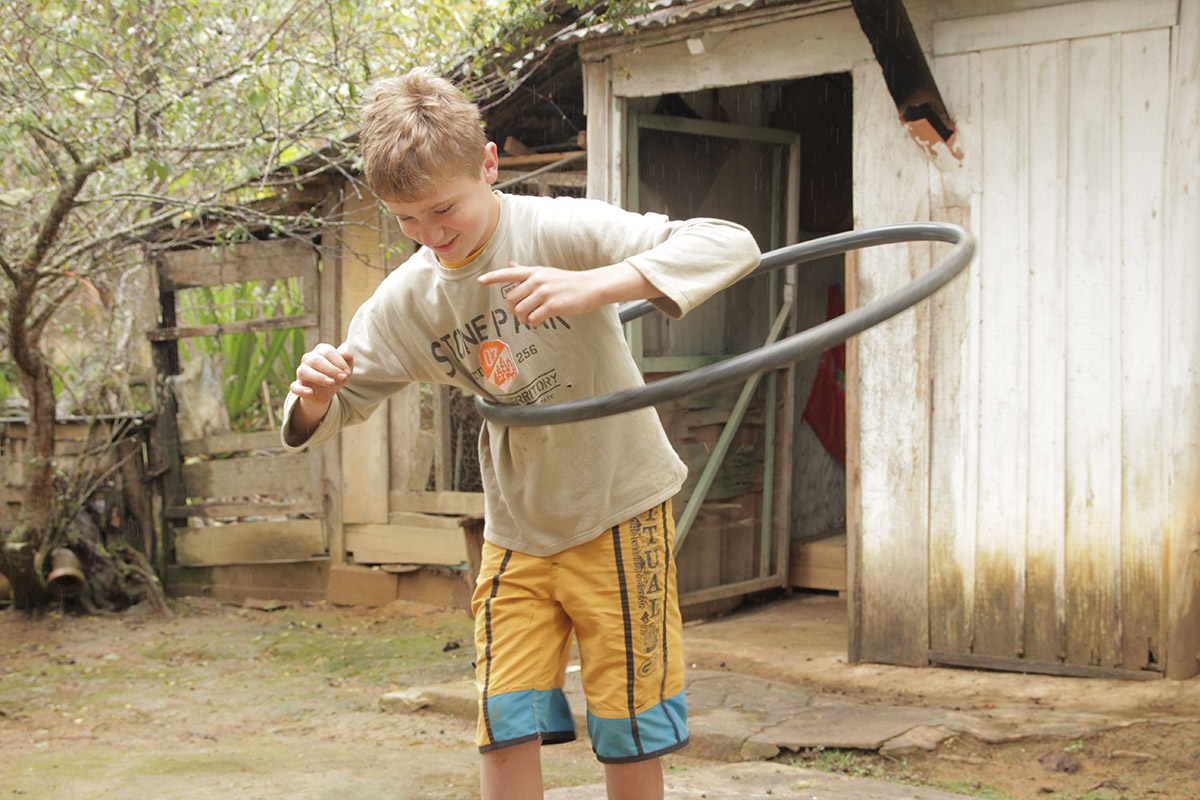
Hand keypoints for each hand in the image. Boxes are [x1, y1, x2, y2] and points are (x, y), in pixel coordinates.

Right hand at [290, 343, 353, 406]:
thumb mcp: (345, 370)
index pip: (328, 351)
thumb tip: (348, 354)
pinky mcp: (297, 385)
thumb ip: (348, 361)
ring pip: (304, 371)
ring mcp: (301, 371)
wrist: (326, 392)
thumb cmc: (336, 376)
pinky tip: (310, 392)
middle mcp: (308, 358)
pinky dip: (301, 390)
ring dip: (318, 377)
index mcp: (320, 351)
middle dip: (331, 369)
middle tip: (342, 378)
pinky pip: (294, 386)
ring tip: (331, 383)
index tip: (348, 373)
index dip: (339, 361)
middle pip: (316, 360)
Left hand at [479, 261, 655, 326]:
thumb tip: (510, 265)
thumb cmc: (566, 281)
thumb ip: (525, 271)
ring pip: (520, 311)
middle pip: (511, 299)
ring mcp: (544, 292)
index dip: (493, 278)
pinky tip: (544, 319)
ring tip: (535, 317)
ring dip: (524, 318)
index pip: (508, 274)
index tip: (480, 281)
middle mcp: (536, 280)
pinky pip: (533, 319)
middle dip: (515, 310)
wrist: (590, 287)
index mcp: (533, 272)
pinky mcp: (552, 305)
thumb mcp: (545, 273)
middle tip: (525, 312)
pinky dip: (535, 322)